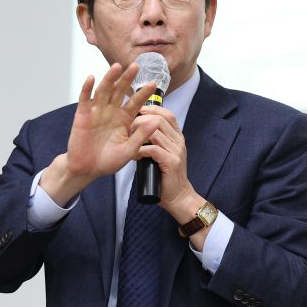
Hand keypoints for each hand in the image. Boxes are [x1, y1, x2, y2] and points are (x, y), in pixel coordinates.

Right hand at [41, 63, 156, 205]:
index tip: (154, 84)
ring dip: (109, 78)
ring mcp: (97, 111)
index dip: (144, 93)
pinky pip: (85, 99)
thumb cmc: (108, 161)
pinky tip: (92, 78)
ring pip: (104, 91)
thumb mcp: (129, 150)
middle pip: (120, 91)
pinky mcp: (83, 115)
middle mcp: (112, 112)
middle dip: (127, 79)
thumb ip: (141, 135)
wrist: (87, 169)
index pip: (136, 102)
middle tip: (136, 66)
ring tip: (116, 67)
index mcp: (124, 119)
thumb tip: (156, 121)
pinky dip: (87, 88)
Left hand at [134, 106, 206, 234]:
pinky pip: (154, 149)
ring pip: (156, 132)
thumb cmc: (165, 176)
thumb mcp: (163, 153)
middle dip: (141, 120)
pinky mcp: (171, 162)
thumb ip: (155, 141)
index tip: (137, 112)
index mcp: (177, 137)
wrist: (178, 196)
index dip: (152, 109)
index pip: (167, 114)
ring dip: (138, 134)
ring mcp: (176, 151)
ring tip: (129, 141)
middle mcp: (179, 141)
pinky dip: (141, 150)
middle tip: (128, 128)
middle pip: (160, 120)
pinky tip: (134, 155)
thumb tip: (137, 130)